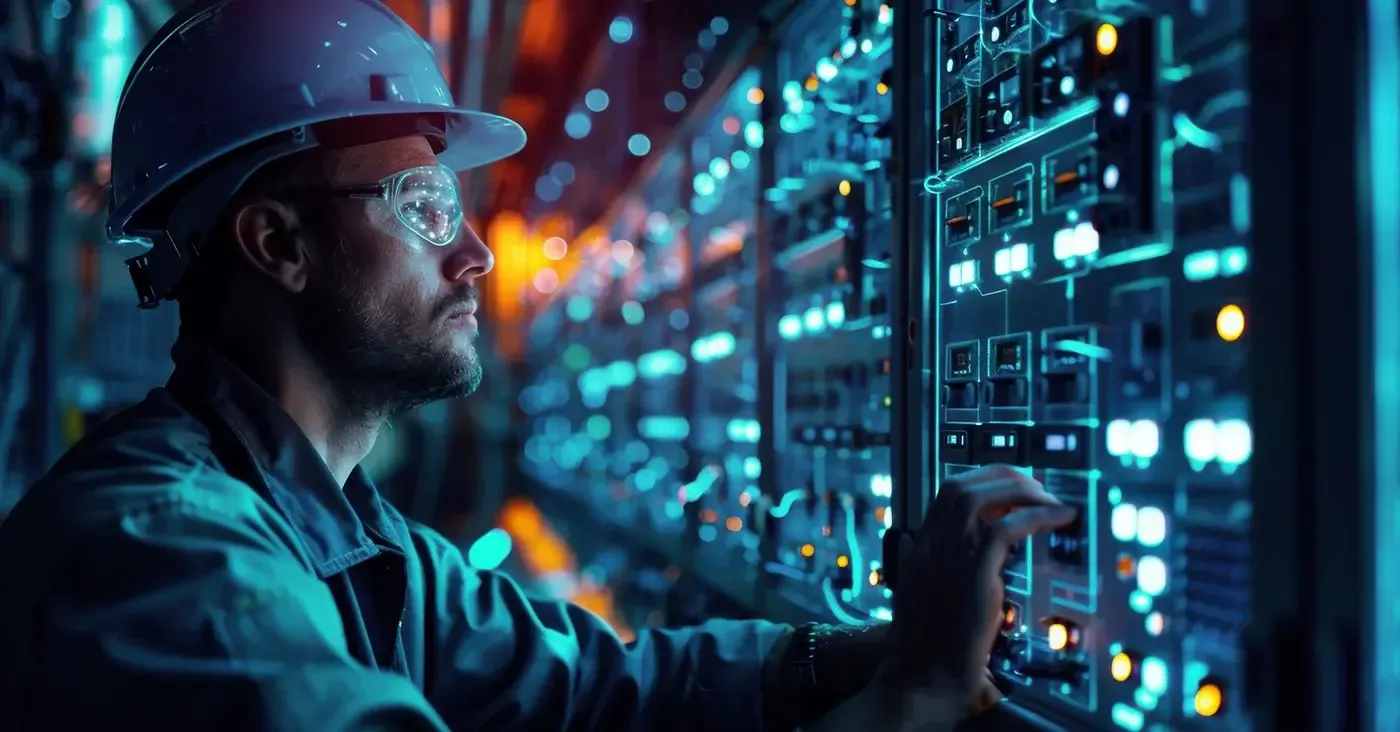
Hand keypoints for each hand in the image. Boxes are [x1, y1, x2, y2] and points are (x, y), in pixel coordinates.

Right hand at [882, 465, 1076, 699]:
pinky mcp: (973, 569)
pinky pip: (1008, 526)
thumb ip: (925, 569)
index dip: (982, 482)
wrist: (920, 676)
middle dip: (1003, 477)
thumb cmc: (924, 648)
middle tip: (1035, 486)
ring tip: (1049, 500)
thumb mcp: (919, 597)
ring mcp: (949, 552)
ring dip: (1020, 490)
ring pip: (982, 495)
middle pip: (962, 485)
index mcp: (919, 547)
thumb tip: (927, 552)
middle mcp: (931, 542)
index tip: (1009, 486)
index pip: (947, 494)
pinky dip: (1037, 515)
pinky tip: (1060, 518)